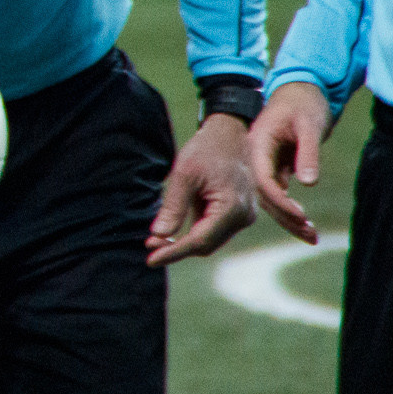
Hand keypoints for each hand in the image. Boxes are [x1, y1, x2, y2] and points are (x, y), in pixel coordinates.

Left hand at [146, 112, 256, 265]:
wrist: (228, 135)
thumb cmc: (206, 150)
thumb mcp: (184, 175)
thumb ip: (173, 207)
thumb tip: (159, 235)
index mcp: (232, 208)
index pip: (200, 241)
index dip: (174, 251)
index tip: (151, 259)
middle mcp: (243, 218)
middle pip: (206, 245)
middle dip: (177, 248)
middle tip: (149, 247)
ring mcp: (244, 217)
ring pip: (210, 240)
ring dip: (184, 242)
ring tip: (156, 240)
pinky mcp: (238, 213)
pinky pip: (214, 230)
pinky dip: (194, 232)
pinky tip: (172, 230)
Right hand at [247, 81, 330, 243]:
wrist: (296, 92)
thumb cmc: (302, 104)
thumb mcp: (309, 126)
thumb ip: (308, 153)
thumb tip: (308, 182)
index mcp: (257, 145)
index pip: (263, 179)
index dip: (280, 200)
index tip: (300, 215)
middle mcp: (254, 157)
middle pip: (264, 194)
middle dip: (285, 216)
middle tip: (309, 233)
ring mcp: (260, 164)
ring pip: (269, 197)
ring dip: (288, 217)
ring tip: (311, 235)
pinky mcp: (269, 168)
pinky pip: (276, 193)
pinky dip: (288, 208)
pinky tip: (303, 223)